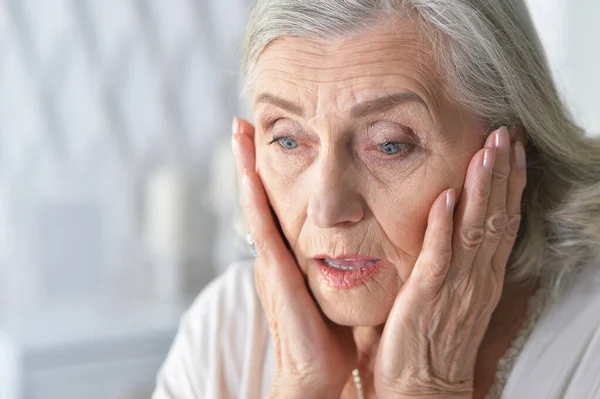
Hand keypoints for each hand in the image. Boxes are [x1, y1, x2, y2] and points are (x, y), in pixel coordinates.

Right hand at [231, 118, 355, 397]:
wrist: (318, 377)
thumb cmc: (329, 337)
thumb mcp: (331, 290)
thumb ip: (335, 264)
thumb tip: (354, 242)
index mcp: (287, 258)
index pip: (274, 206)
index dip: (265, 173)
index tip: (266, 138)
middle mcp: (274, 256)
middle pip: (259, 199)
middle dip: (248, 161)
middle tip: (243, 123)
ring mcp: (272, 265)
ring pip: (256, 207)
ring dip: (245, 169)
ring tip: (239, 133)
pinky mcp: (277, 277)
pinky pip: (264, 233)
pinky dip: (255, 202)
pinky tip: (249, 175)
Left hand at [373, 127, 526, 397]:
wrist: (419, 390)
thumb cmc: (426, 343)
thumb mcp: (442, 296)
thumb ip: (445, 261)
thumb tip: (439, 226)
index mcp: (480, 276)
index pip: (500, 221)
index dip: (507, 184)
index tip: (510, 149)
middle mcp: (476, 277)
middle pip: (497, 217)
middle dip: (502, 173)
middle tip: (507, 133)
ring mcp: (455, 286)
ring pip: (477, 229)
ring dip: (483, 187)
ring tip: (490, 149)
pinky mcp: (428, 296)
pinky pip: (441, 255)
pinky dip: (446, 225)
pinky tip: (449, 196)